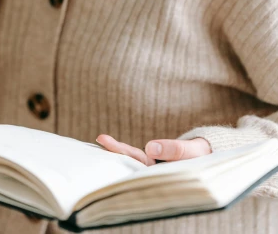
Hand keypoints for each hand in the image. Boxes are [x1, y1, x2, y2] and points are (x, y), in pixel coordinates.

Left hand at [96, 134, 210, 166]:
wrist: (213, 158)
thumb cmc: (204, 157)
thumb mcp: (194, 151)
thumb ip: (175, 149)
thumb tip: (150, 147)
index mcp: (164, 176)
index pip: (141, 165)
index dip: (126, 154)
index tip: (110, 144)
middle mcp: (157, 175)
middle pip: (134, 163)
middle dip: (118, 151)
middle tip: (101, 138)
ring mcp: (155, 170)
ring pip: (134, 160)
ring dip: (119, 150)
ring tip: (102, 139)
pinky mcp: (156, 163)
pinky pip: (139, 158)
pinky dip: (127, 151)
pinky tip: (114, 146)